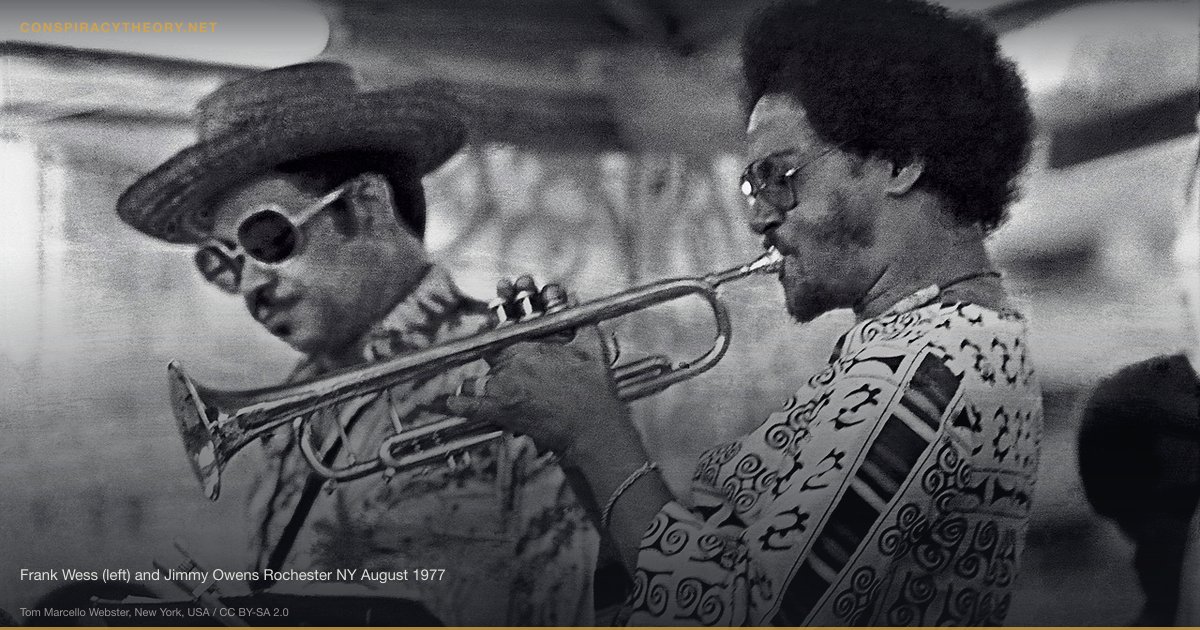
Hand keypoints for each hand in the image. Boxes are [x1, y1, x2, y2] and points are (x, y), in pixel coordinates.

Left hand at [445, 278, 633, 462]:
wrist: (591, 426)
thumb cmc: (593, 389)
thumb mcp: (591, 346)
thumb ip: (578, 319)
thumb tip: (571, 297)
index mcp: (529, 347)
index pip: (502, 331)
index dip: (499, 322)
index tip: (497, 314)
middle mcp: (512, 365)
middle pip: (489, 355)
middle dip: (492, 353)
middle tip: (497, 359)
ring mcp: (503, 389)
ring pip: (476, 381)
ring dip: (477, 383)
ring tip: (479, 386)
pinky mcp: (501, 412)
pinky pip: (470, 407)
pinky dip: (458, 405)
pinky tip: (449, 403)